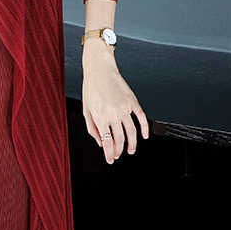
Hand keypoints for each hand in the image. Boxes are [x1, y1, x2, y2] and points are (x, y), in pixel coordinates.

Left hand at [81, 43, 148, 164]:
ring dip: (132, 144)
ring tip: (130, 150)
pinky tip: (144, 136)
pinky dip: (145, 129)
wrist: (100, 70)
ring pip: (132, 132)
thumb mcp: (86, 109)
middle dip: (119, 151)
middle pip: (120, 139)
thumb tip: (101, 143)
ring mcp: (124, 107)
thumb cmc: (91, 89)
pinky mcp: (132, 101)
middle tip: (119, 155)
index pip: (107, 142)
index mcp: (100, 116)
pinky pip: (141, 118)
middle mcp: (113, 113)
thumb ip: (92, 128)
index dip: (110, 153)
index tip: (111, 159)